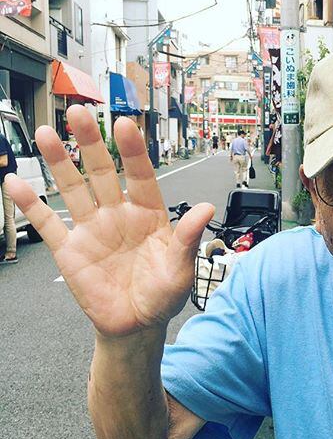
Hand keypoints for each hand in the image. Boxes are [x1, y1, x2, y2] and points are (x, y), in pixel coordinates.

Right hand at [5, 106, 213, 338]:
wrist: (137, 325)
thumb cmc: (163, 295)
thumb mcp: (181, 268)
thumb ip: (187, 237)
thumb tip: (207, 208)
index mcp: (149, 215)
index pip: (142, 176)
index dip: (134, 152)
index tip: (126, 126)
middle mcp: (119, 215)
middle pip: (102, 173)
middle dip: (91, 144)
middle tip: (80, 114)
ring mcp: (92, 230)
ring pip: (73, 189)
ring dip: (59, 163)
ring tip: (46, 134)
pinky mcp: (70, 250)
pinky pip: (48, 224)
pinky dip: (31, 205)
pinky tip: (16, 184)